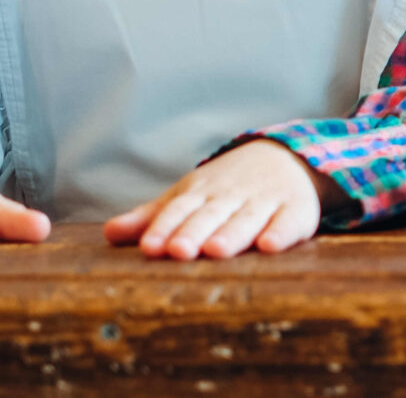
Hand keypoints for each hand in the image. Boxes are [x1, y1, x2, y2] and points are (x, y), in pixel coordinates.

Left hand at [102, 139, 334, 259]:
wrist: (286, 156)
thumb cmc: (227, 188)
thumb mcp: (189, 195)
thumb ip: (153, 217)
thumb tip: (108, 233)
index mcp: (202, 192)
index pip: (179, 210)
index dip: (164, 228)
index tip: (149, 248)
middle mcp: (231, 195)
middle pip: (210, 215)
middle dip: (194, 232)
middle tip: (179, 250)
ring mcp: (265, 201)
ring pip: (246, 218)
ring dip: (232, 233)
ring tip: (216, 250)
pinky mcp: (296, 209)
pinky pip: (289, 221)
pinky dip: (281, 232)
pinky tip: (270, 246)